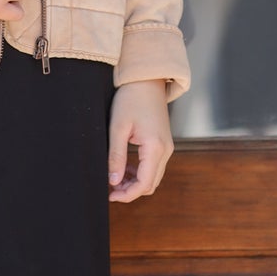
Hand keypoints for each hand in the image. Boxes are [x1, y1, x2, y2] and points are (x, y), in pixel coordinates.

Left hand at [108, 80, 172, 202]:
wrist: (146, 80)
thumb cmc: (131, 99)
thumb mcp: (118, 128)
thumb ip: (116, 156)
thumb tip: (113, 181)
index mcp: (156, 147)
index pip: (144, 184)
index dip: (127, 194)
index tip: (110, 195)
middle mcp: (166, 150)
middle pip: (150, 184)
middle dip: (131, 190)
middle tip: (110, 188)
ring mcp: (167, 147)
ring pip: (153, 176)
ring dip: (135, 181)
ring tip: (115, 178)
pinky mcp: (163, 143)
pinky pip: (154, 166)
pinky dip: (140, 171)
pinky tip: (125, 167)